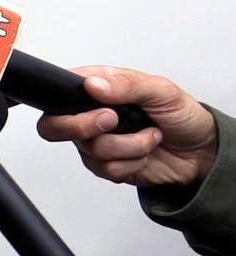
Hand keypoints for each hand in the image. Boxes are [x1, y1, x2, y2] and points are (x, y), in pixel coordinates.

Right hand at [36, 66, 217, 186]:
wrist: (201, 152)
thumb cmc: (182, 115)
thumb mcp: (162, 90)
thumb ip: (126, 84)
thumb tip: (93, 84)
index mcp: (98, 88)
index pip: (58, 91)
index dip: (62, 101)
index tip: (98, 106)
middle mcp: (90, 114)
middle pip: (54, 126)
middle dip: (83, 128)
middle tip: (113, 121)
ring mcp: (96, 141)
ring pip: (89, 150)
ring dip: (128, 147)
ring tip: (149, 137)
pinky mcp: (106, 165)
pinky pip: (105, 170)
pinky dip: (131, 164)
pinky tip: (145, 154)